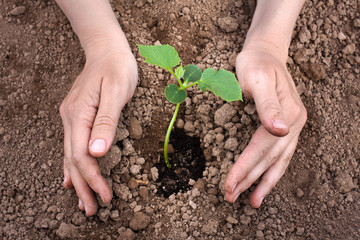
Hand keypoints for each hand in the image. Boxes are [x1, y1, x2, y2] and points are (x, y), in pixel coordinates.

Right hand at [59, 38, 137, 215]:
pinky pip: (72, 146)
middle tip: (93, 210)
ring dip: (78, 180)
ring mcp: (72, 118)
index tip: (105, 197)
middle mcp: (70, 119)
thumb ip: (106, 121)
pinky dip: (72, 166)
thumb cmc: (116, 68)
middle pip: (74, 160)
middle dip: (84, 186)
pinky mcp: (78, 117)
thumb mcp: (117, 92)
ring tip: (84, 202)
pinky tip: (71, 178)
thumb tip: (97, 153)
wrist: (107, 51)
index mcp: (79, 115)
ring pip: (71, 156)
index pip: (83, 155)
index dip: (93, 178)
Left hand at [224, 46, 306, 207]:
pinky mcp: (286, 125)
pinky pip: (280, 154)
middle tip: (231, 197)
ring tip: (253, 202)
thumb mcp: (257, 78)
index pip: (262, 149)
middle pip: (270, 158)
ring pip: (279, 161)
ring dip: (264, 182)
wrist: (266, 51)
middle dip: (250, 180)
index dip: (244, 168)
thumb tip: (281, 131)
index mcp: (288, 114)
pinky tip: (264, 180)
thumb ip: (268, 105)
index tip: (229, 184)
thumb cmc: (256, 62)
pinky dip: (271, 170)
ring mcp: (293, 125)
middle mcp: (294, 123)